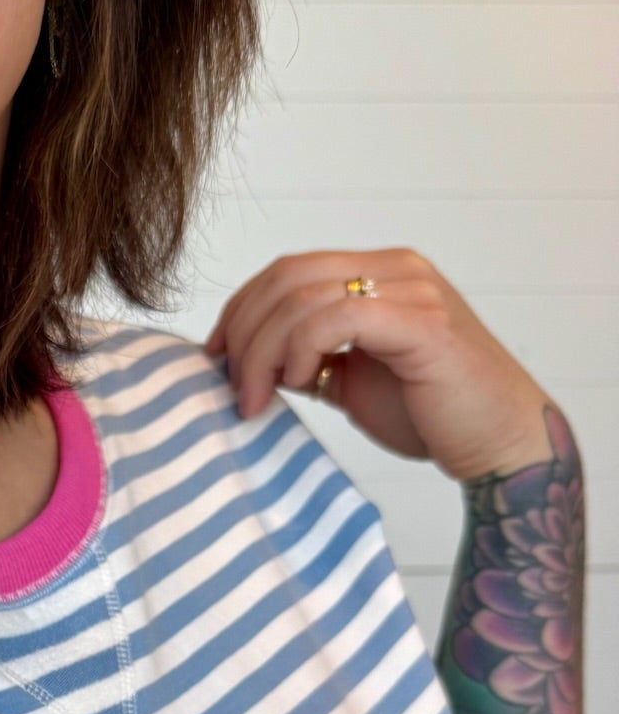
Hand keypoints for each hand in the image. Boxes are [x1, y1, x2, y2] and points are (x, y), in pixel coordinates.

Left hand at [205, 248, 557, 482]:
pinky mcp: (423, 323)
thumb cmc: (430, 415)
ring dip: (263, 351)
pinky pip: (337, 317)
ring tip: (259, 399)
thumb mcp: (351, 380)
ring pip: (302, 297)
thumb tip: (249, 361)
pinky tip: (300, 384)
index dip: (240, 309)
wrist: (499, 444)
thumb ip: (308, 358)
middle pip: (286, 276)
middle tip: (233, 387)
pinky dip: (301, 349)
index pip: (288, 270)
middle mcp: (397, 269)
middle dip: (243, 333)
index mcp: (379, 273)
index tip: (215, 357)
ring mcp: (412, 291)